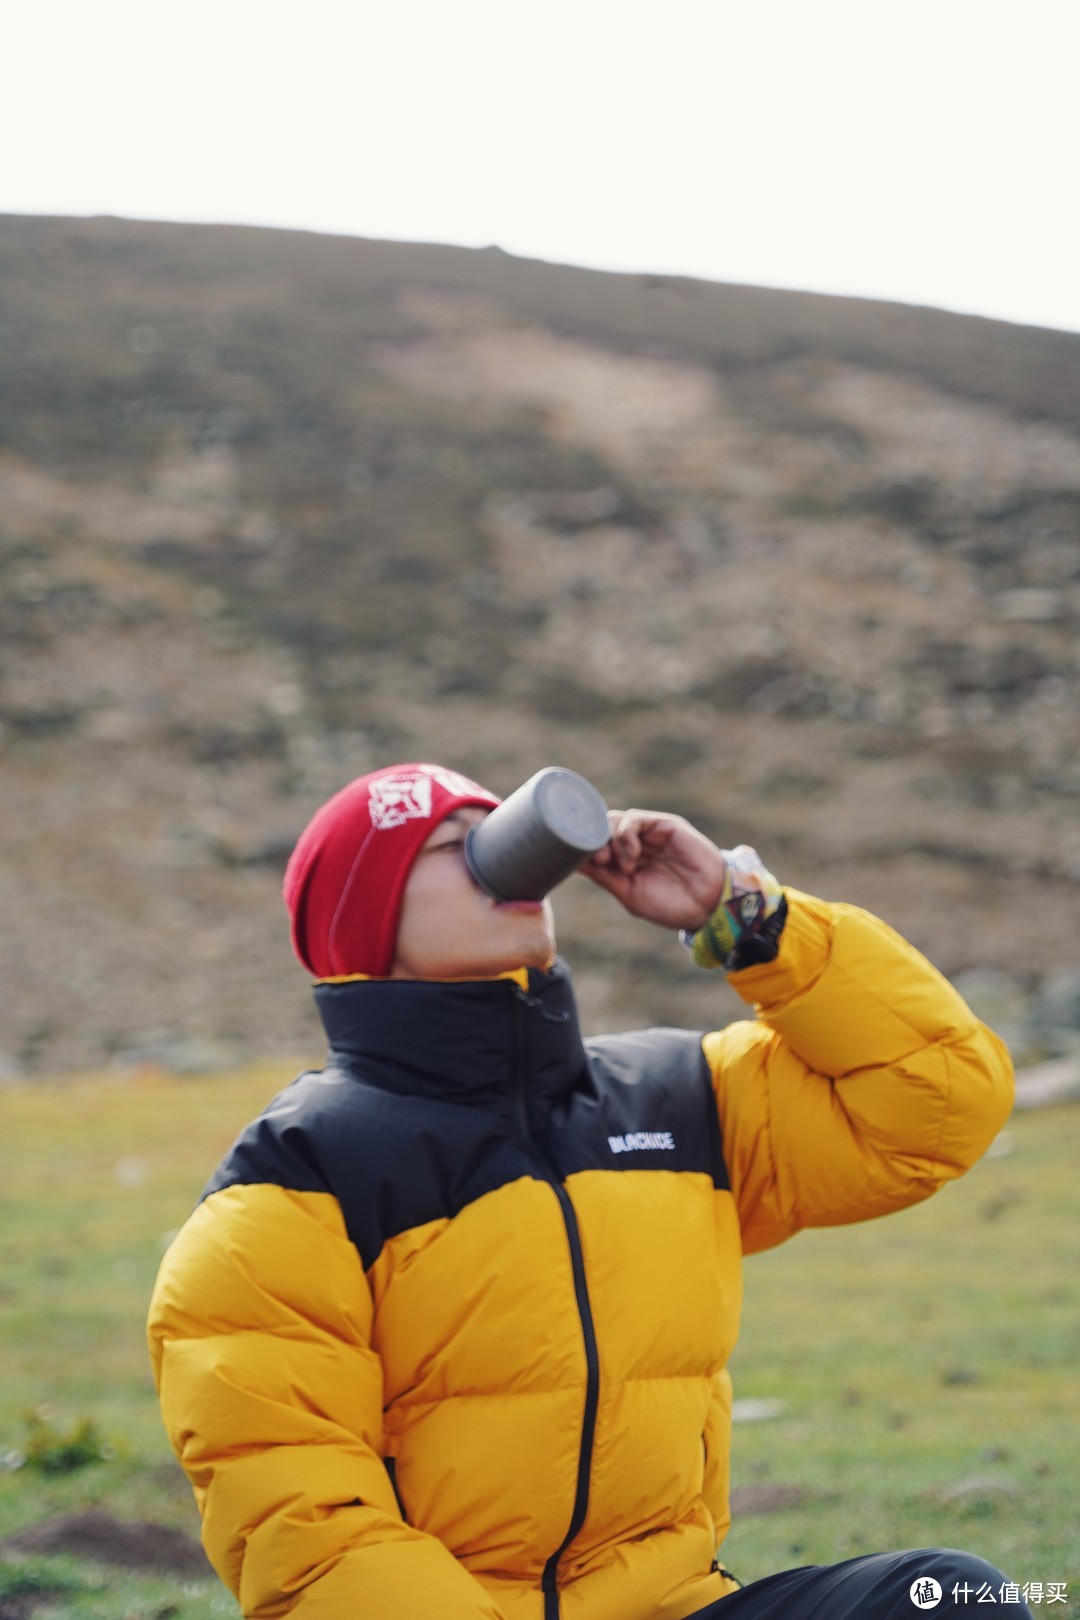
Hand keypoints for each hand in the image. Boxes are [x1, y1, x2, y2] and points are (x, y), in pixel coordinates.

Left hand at [579, 809, 726, 931]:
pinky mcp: (663, 825)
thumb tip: (572, 863)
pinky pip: (634, 819)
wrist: (707, 905)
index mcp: (622, 861)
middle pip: (599, 828)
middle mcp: (633, 844)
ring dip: (611, 840)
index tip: (581, 863)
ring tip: (622, 864)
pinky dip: (625, 835)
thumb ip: (603, 875)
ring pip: (613, 820)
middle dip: (593, 842)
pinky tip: (632, 855)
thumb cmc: (670, 904)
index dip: (582, 849)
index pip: (593, 844)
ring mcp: (648, 833)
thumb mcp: (628, 893)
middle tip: (600, 862)